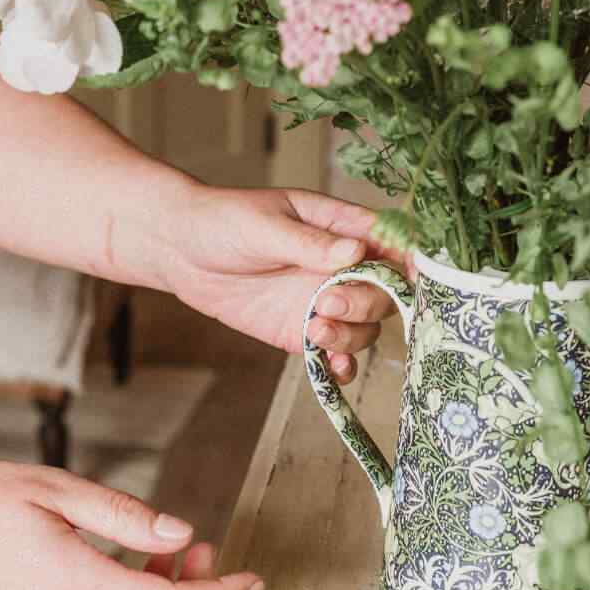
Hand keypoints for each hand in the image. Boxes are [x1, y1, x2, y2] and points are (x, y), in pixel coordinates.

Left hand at [161, 185, 408, 383]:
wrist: (180, 250)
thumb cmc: (223, 221)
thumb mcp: (264, 226)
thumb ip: (310, 243)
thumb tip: (355, 251)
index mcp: (340, 227)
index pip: (391, 242)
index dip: (409, 261)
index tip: (409, 278)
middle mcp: (340, 266)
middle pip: (384, 291)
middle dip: (366, 302)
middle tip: (326, 302)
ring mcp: (323, 300)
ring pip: (365, 326)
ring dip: (350, 335)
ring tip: (314, 328)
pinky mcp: (301, 329)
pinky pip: (334, 352)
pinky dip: (341, 365)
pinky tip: (332, 368)